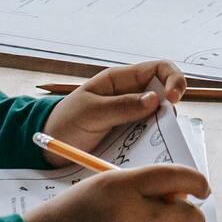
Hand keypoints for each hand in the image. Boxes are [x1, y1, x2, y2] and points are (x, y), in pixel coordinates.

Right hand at [24, 164, 208, 221]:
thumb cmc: (78, 210)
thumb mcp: (109, 185)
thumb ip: (144, 187)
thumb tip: (182, 197)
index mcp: (124, 184)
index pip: (176, 176)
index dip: (197, 182)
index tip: (203, 189)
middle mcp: (129, 212)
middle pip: (185, 214)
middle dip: (196, 219)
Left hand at [43, 61, 185, 160]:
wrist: (47, 149)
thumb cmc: (65, 122)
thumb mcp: (91, 112)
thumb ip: (121, 106)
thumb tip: (156, 99)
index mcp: (122, 80)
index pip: (159, 69)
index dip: (173, 79)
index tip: (174, 99)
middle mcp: (132, 95)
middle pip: (165, 93)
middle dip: (170, 107)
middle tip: (166, 125)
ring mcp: (131, 117)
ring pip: (159, 118)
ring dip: (162, 128)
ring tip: (156, 141)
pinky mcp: (129, 137)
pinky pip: (148, 137)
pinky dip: (153, 143)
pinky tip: (149, 152)